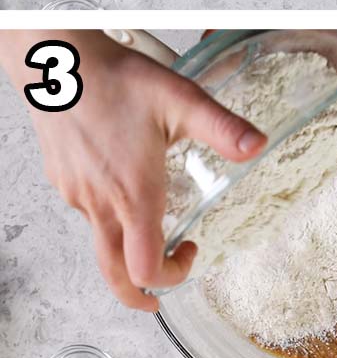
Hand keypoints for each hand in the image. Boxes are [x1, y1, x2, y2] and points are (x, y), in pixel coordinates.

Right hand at [6, 32, 265, 310]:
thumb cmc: (116, 78)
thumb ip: (223, 127)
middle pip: (112, 273)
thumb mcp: (181, 99)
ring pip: (98, 241)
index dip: (170, 277)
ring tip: (153, 229)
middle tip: (158, 296)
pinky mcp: (62, 179)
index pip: (143, 268)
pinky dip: (108, 218)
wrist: (57, 61)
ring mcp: (75, 193)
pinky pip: (85, 212)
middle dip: (138, 293)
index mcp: (132, 193)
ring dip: (126, 249)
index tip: (192, 252)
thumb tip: (257, 147)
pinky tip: (126, 188)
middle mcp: (99, 202)